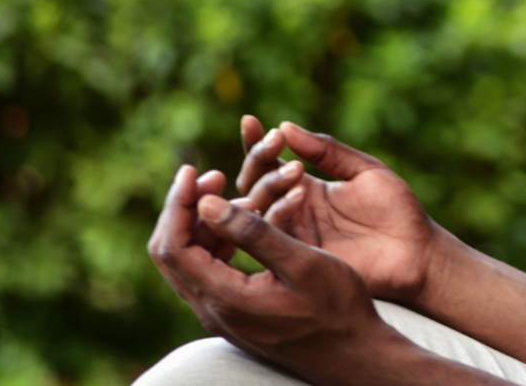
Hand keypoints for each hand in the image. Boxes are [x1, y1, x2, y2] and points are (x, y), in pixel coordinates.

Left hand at [148, 164, 395, 379]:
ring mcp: (222, 315)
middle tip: (214, 176)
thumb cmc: (338, 310)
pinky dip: (218, 241)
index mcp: (225, 299)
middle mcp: (214, 311)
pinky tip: (246, 222)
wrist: (354, 355)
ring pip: (189, 262)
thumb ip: (254, 233)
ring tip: (240, 196)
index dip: (178, 204)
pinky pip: (208, 271)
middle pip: (171, 253)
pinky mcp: (235, 314)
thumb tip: (208, 203)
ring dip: (204, 224)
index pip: (173, 247)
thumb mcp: (302, 264)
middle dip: (185, 209)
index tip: (194, 169)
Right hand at [231, 116, 438, 303]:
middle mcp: (293, 212)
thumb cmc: (395, 209)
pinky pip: (277, 235)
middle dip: (259, 160)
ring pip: (259, 209)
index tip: (250, 120)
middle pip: (254, 185)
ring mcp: (295, 236)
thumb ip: (326, 151)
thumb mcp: (363, 170)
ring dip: (269, 185)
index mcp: (305, 188)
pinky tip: (300, 193)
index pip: (268, 165)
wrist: (417, 251)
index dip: (255, 143)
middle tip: (275, 142)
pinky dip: (281, 212)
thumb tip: (286, 126)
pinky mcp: (301, 258)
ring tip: (295, 168)